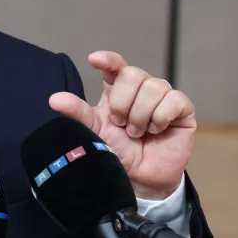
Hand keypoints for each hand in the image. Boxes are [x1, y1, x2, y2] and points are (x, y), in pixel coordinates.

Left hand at [49, 51, 195, 199]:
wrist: (141, 178)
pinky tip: (157, 130)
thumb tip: (54, 99)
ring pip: (154, 87)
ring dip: (141, 115)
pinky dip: (161, 117)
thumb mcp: (96, 131)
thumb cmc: (118, 151)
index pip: (115, 65)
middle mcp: (141, 88)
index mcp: (118, 89)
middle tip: (121, 125)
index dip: (108, 59)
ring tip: (138, 133)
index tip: (94, 60)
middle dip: (123, 103)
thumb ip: (78, 113)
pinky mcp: (183, 109)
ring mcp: (163, 96)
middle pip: (133, 74)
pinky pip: (174, 100)